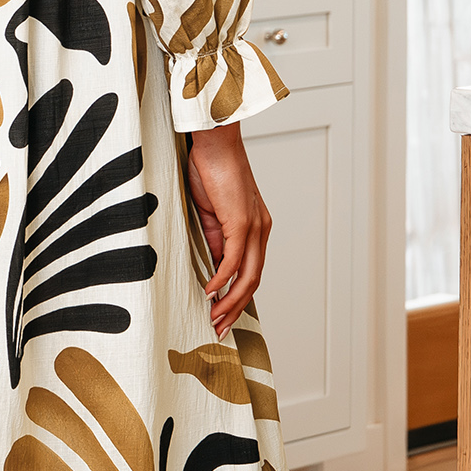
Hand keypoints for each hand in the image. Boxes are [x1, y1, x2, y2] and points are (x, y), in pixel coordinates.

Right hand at [186, 123, 270, 334]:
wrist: (214, 141)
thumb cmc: (209, 170)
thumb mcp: (211, 213)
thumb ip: (215, 239)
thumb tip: (213, 267)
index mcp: (256, 228)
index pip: (251, 272)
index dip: (238, 298)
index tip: (221, 317)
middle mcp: (261, 230)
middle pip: (253, 281)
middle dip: (236, 309)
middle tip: (218, 329)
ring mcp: (254, 226)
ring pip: (248, 276)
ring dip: (230, 301)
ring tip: (213, 319)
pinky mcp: (242, 221)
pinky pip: (234, 259)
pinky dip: (222, 279)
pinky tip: (209, 293)